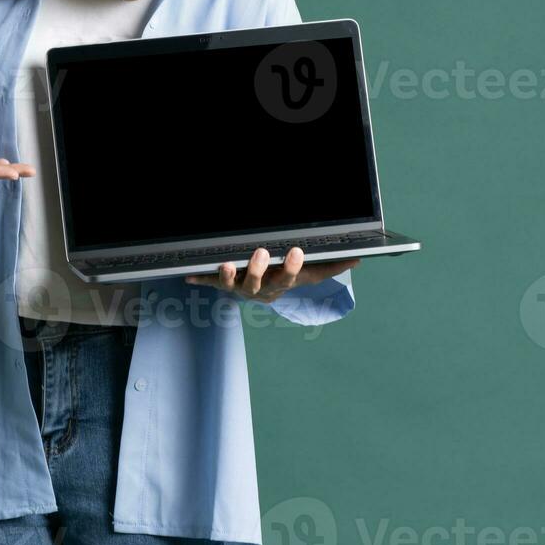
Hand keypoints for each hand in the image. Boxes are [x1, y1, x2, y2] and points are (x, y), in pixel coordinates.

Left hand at [184, 247, 359, 303]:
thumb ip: (330, 267)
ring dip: (228, 275)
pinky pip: (208, 281)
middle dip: (258, 269)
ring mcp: (238, 287)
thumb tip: (358, 260)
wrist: (262, 292)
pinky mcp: (221, 283)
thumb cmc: (285, 278)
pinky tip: (187, 275)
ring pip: (232, 284)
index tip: (296, 251)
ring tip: (226, 264)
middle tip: (261, 253)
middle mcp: (258, 289)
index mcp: (280, 285)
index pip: (289, 278)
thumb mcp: (308, 274)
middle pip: (258, 283)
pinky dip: (198, 279)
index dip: (292, 267)